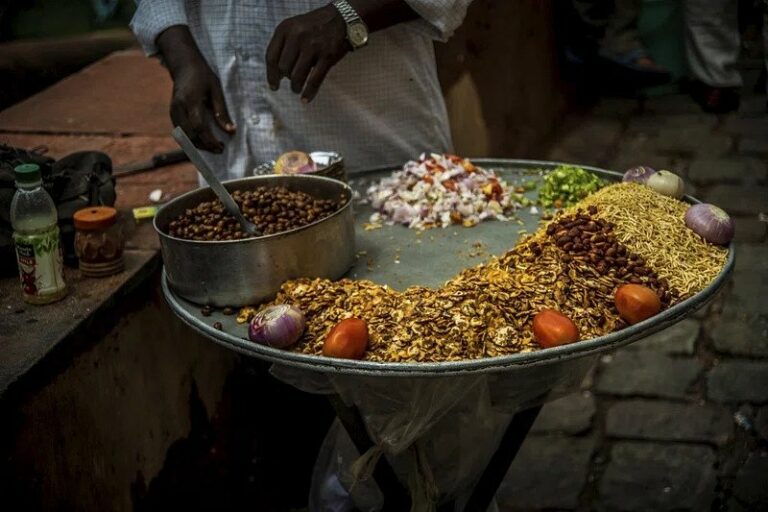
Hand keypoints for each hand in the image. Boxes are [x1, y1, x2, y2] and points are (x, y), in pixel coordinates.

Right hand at [157, 26, 234, 152]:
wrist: (184, 65)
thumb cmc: (203, 76)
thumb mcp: (216, 90)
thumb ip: (222, 112)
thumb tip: (231, 131)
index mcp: (191, 100)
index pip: (199, 127)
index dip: (210, 140)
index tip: (221, 146)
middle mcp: (179, 108)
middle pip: (190, 135)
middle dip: (205, 145)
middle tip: (220, 149)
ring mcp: (173, 111)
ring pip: (184, 136)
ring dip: (198, 144)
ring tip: (213, 146)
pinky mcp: (172, 114)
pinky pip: (181, 132)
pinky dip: (192, 139)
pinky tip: (203, 140)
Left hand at [266, 5, 349, 102]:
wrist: (342, 18)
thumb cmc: (315, 25)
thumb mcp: (295, 27)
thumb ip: (284, 45)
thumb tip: (277, 74)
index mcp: (285, 29)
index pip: (271, 56)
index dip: (271, 74)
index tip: (274, 85)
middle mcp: (297, 36)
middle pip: (284, 68)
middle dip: (286, 79)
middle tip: (291, 83)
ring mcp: (313, 46)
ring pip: (297, 76)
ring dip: (296, 87)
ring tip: (297, 89)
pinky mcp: (327, 56)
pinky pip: (314, 80)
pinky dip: (309, 92)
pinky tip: (306, 99)